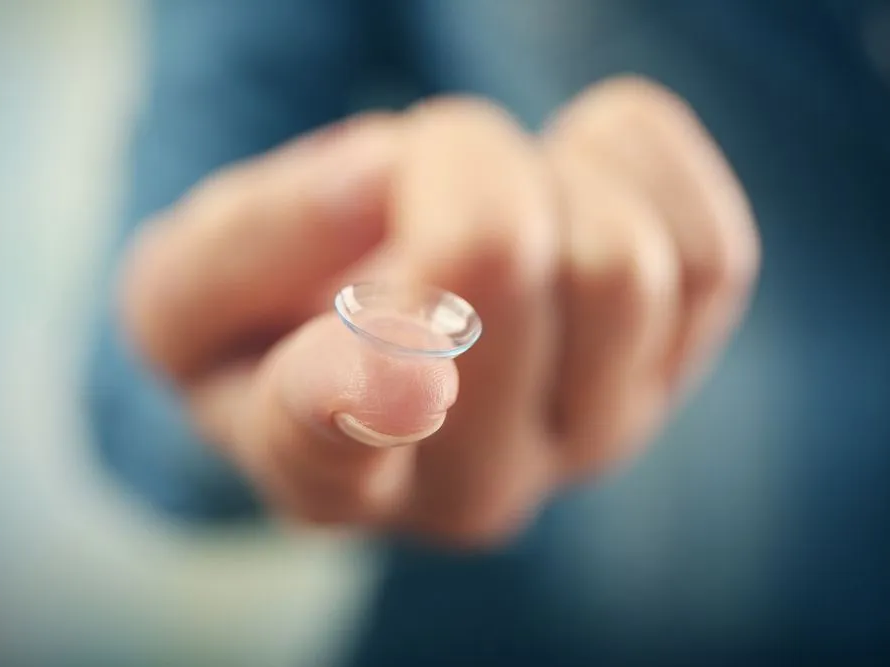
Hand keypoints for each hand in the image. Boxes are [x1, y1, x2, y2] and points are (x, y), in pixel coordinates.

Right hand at [120, 77, 759, 546]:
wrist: (375, 348)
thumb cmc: (267, 322)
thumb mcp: (184, 289)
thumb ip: (245, 247)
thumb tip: (379, 180)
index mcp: (323, 473)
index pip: (334, 446)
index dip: (357, 393)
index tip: (392, 358)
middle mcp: (470, 484)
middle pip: (500, 271)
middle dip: (452, 164)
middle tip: (417, 163)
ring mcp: (586, 437)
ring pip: (616, 264)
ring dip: (541, 171)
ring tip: (491, 188)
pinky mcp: (672, 374)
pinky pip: (707, 248)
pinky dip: (633, 171)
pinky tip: (571, 179)